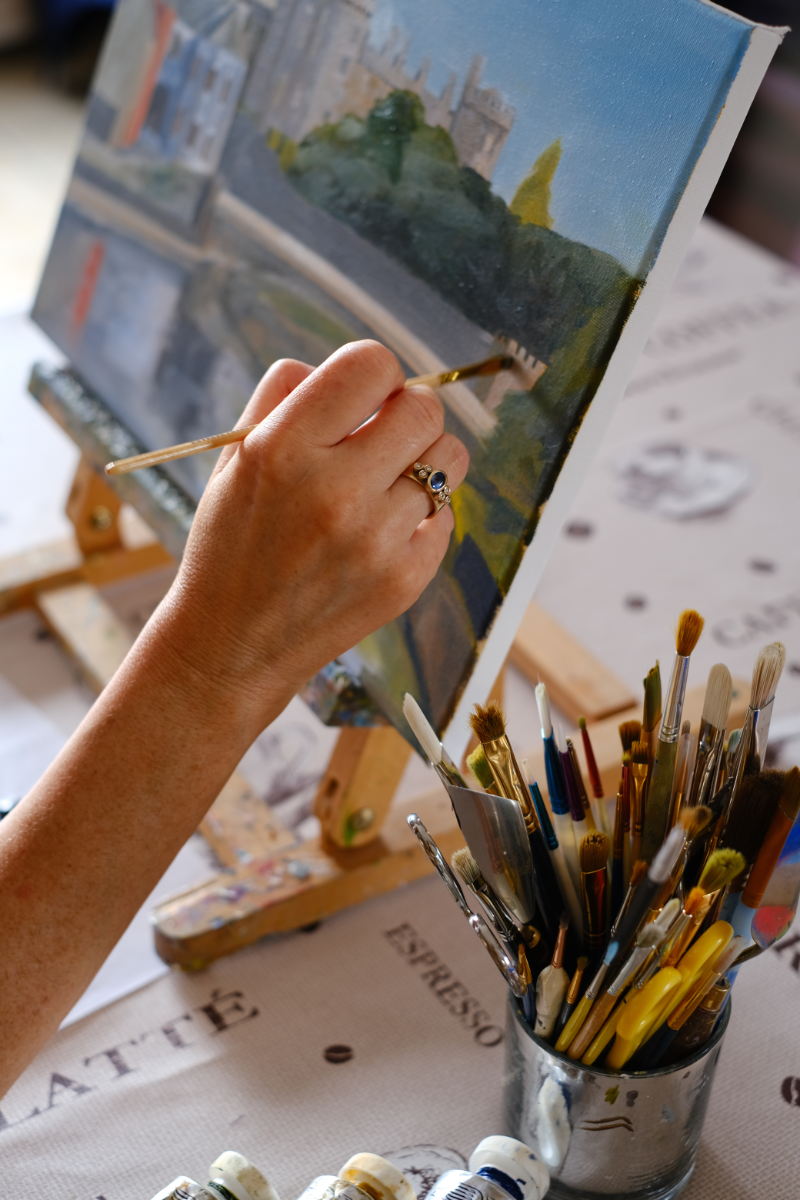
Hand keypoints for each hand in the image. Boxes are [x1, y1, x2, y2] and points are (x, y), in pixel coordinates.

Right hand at [152, 340, 468, 734]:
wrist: (232, 646)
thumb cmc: (233, 543)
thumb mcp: (235, 457)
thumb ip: (286, 394)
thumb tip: (352, 369)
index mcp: (283, 449)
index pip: (372, 365)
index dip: (375, 376)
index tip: (365, 400)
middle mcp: (334, 491)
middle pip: (424, 408)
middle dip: (407, 413)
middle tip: (382, 440)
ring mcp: (375, 540)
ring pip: (447, 460)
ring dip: (423, 462)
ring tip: (386, 485)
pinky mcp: (404, 580)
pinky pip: (446, 516)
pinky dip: (421, 517)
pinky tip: (381, 533)